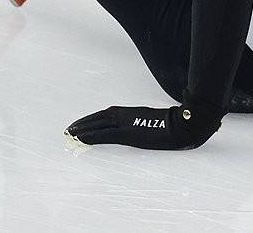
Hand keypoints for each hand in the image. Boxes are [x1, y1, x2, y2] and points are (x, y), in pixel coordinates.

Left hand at [65, 103, 220, 149]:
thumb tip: (148, 127)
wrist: (183, 125)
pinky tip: (80, 139)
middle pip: (98, 118)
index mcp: (131, 113)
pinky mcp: (127, 134)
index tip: (81, 123)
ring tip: (70, 134)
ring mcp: (126, 124)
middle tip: (69, 129)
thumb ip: (149, 123)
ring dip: (82, 129)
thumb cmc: (175, 124)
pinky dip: (90, 136)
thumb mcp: (158, 122)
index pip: (106, 115)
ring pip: (97, 126)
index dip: (92, 119)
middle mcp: (125, 116)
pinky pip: (103, 135)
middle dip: (83, 124)